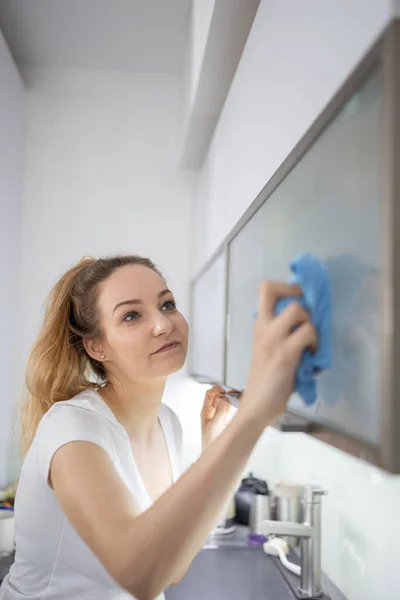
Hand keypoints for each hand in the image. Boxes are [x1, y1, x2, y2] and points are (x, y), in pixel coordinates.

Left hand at [201, 386, 234, 451]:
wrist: (214, 454)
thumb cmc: (209, 442)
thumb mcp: (214, 425)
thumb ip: (220, 412)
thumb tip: (224, 398)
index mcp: (206, 411)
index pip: (210, 394)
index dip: (216, 389)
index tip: (225, 390)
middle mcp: (212, 411)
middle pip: (219, 396)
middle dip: (226, 392)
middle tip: (234, 392)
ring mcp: (220, 415)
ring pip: (226, 401)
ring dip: (232, 397)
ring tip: (239, 395)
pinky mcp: (227, 420)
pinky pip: (231, 408)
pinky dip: (236, 404)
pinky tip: (240, 402)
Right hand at [239, 281, 317, 427]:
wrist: (255, 407)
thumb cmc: (265, 382)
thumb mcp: (268, 349)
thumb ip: (282, 334)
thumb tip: (307, 323)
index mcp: (259, 326)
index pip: (265, 289)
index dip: (286, 287)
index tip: (298, 299)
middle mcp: (263, 328)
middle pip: (273, 289)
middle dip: (297, 294)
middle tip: (307, 315)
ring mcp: (273, 340)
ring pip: (297, 309)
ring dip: (310, 322)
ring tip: (310, 342)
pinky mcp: (285, 354)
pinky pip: (308, 333)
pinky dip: (316, 342)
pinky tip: (312, 356)